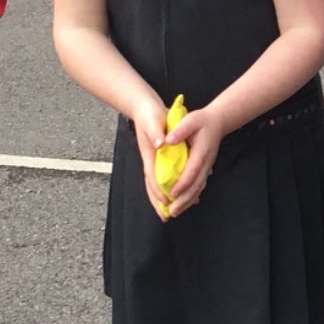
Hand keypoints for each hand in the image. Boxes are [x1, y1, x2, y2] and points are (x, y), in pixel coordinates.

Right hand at [126, 94, 172, 218]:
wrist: (145, 107)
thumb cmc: (149, 113)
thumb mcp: (153, 119)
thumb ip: (155, 131)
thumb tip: (160, 143)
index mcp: (150, 154)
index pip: (153, 176)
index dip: (159, 190)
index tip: (166, 201)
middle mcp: (151, 160)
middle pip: (152, 185)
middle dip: (158, 201)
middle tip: (165, 216)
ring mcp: (154, 160)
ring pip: (156, 183)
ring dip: (162, 198)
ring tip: (169, 212)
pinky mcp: (159, 158)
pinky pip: (163, 176)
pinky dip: (169, 186)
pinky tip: (178, 194)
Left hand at [155, 104, 227, 219]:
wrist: (218, 122)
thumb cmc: (203, 120)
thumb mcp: (191, 120)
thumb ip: (180, 130)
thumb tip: (167, 141)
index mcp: (201, 152)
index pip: (192, 170)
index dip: (183, 183)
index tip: (172, 193)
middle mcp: (206, 163)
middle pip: (197, 185)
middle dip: (184, 199)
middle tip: (172, 211)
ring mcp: (207, 167)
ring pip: (199, 188)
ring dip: (188, 201)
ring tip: (175, 212)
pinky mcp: (205, 169)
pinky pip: (199, 185)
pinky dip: (192, 196)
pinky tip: (185, 204)